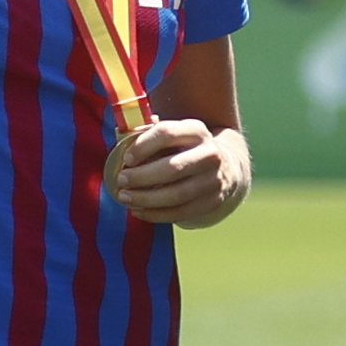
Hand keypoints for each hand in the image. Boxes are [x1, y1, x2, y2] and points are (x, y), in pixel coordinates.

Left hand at [106, 113, 251, 227]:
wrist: (224, 166)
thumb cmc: (184, 149)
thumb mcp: (174, 135)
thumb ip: (149, 135)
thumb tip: (121, 143)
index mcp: (196, 131)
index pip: (167, 133)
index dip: (143, 146)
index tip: (126, 158)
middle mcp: (210, 154)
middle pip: (173, 168)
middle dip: (141, 176)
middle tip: (121, 180)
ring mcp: (215, 180)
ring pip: (177, 194)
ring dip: (146, 198)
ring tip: (125, 198)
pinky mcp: (214, 201)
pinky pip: (182, 212)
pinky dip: (156, 214)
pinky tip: (139, 211)